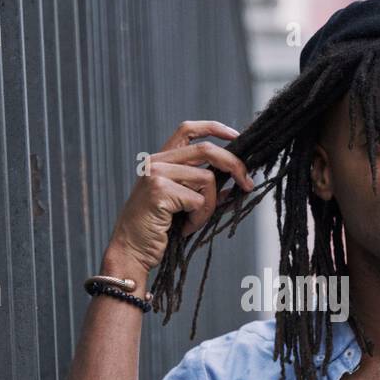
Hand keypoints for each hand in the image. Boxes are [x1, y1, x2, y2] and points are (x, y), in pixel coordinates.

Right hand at [104, 120, 253, 279]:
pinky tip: (184, 228)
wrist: (131, 251)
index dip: (214, 128)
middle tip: (247, 184)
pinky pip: (199, 200)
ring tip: (193, 223)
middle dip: (234, 166)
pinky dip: (199, 218)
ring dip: (209, 206)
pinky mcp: (160, 190)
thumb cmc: (157, 230)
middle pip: (206, 150)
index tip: (236, 136)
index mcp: (160, 160)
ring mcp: (156, 174)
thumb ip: (204, 189)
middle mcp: (156, 162)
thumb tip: (236, 182)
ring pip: (207, 180)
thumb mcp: (184, 204)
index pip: (188, 129)